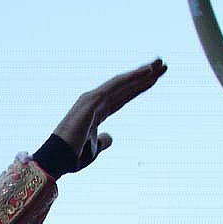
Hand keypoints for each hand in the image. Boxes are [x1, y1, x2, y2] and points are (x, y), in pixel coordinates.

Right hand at [52, 59, 166, 169]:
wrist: (59, 158)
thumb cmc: (73, 157)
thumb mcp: (94, 150)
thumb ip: (103, 141)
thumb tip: (111, 137)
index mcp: (96, 112)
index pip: (122, 97)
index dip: (138, 88)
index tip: (155, 80)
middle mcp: (94, 101)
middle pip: (125, 86)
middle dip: (144, 76)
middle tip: (163, 65)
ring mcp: (93, 99)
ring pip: (123, 82)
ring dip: (143, 73)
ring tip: (160, 64)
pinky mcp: (93, 100)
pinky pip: (117, 85)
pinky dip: (133, 77)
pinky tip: (148, 71)